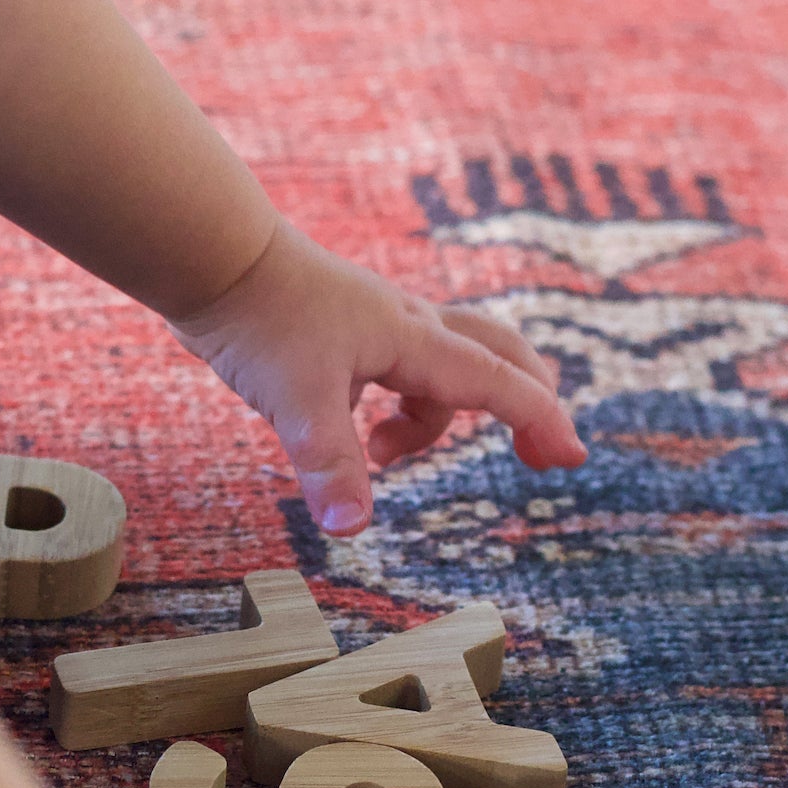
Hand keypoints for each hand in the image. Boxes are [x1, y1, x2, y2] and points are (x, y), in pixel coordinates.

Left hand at [169, 218, 587, 536]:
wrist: (215, 256)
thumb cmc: (260, 316)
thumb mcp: (297, 401)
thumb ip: (329, 465)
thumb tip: (350, 531)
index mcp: (413, 339)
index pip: (496, 383)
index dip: (539, 420)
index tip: (572, 459)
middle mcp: (409, 325)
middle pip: (498, 354)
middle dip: (525, 405)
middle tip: (539, 458)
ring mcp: (380, 323)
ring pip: (443, 371)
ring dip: (431, 422)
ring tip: (378, 455)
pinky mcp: (349, 328)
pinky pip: (400, 372)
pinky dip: (396, 409)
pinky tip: (351, 432)